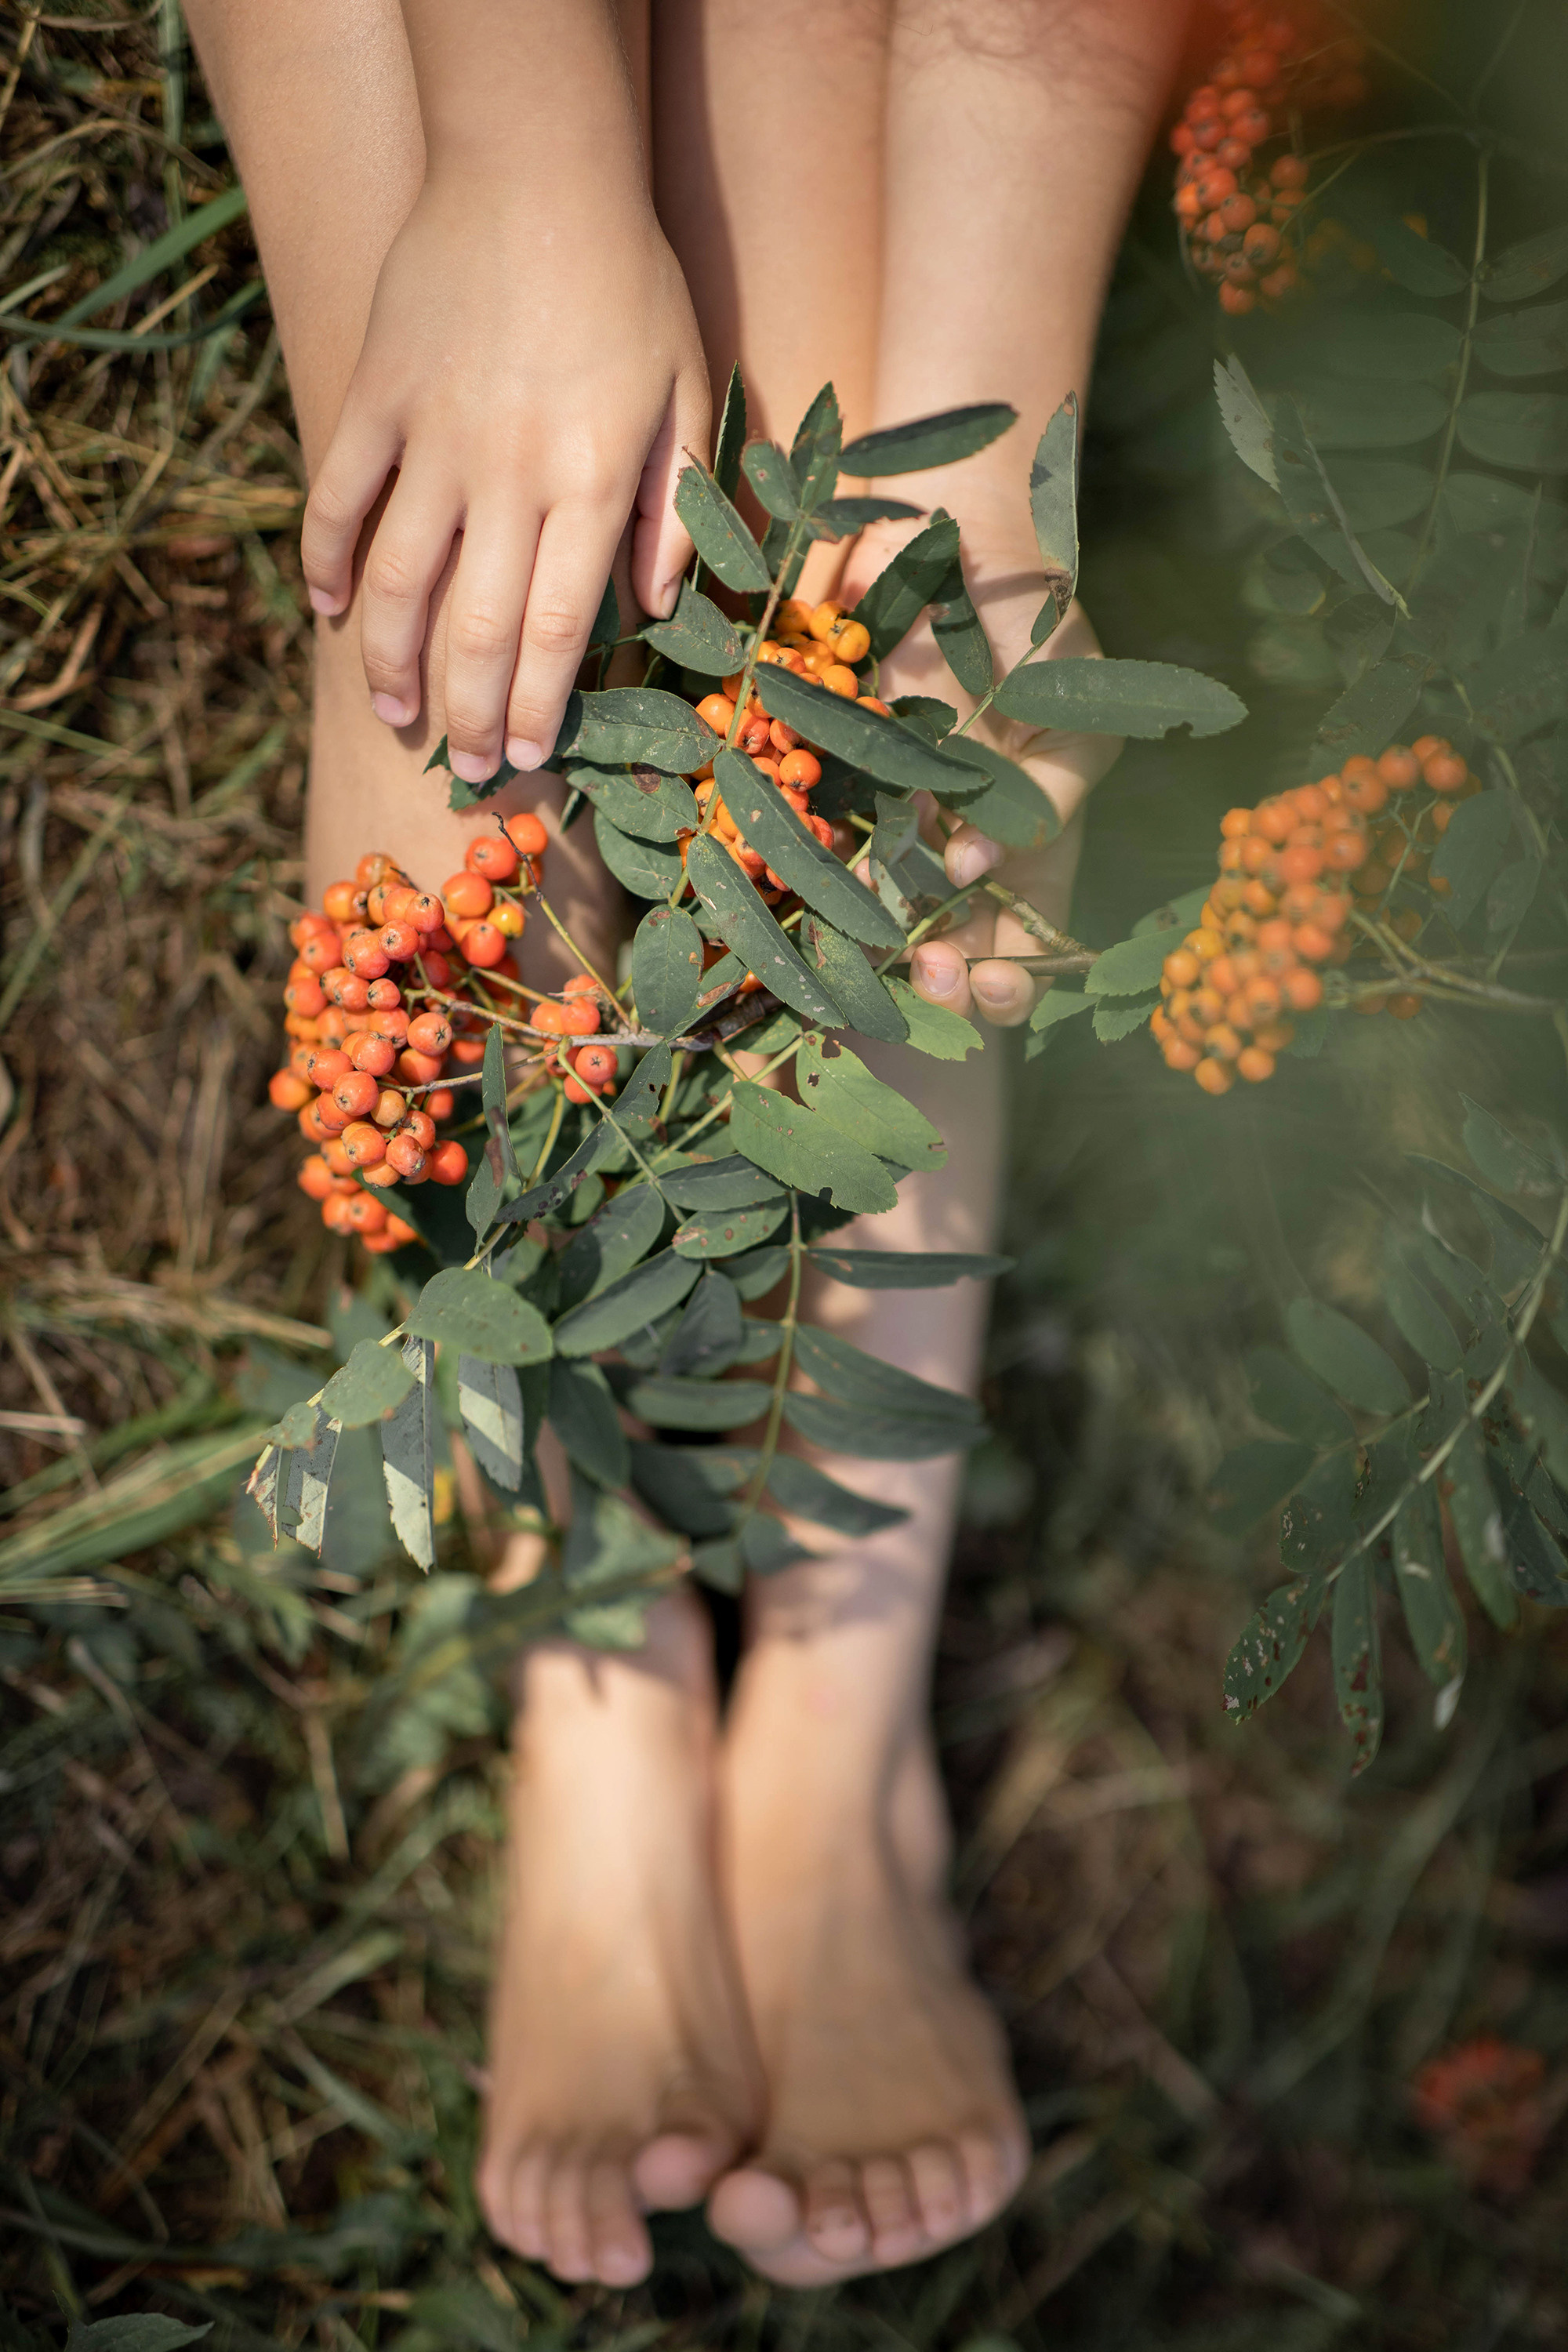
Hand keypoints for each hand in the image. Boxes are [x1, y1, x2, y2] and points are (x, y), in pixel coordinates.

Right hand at [301, 163, 708, 784]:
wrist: (536, 165)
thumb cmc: (630, 282)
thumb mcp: (687, 391)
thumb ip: (675, 506)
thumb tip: (657, 607)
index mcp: (588, 484)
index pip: (555, 629)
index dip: (536, 706)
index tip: (523, 758)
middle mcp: (507, 476)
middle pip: (474, 627)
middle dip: (466, 713)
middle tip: (460, 769)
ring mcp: (431, 437)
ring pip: (398, 580)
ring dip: (392, 663)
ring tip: (396, 718)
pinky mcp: (376, 394)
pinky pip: (339, 496)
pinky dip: (328, 561)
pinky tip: (332, 612)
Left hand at [837, 527, 1120, 1026]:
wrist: (949, 542)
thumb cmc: (1032, 623)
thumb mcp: (1072, 711)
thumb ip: (1045, 795)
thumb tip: (976, 867)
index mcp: (1036, 840)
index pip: (1030, 942)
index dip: (1012, 981)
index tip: (992, 977)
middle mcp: (969, 846)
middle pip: (960, 951)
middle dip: (949, 984)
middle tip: (933, 971)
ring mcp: (907, 822)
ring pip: (894, 920)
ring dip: (885, 951)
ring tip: (879, 954)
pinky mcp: (850, 788)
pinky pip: (839, 855)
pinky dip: (831, 886)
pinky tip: (825, 901)